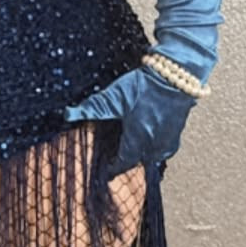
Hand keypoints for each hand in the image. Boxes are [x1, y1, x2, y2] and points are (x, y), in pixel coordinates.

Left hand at [64, 66, 195, 175]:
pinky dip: (155, 147)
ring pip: (153, 157)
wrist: (176, 75)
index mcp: (137, 141)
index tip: (106, 171)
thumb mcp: (114, 97)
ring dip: (142, 155)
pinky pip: (165, 149)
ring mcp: (168, 140)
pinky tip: (150, 138)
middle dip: (127, 162)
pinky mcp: (177, 132)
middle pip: (138, 162)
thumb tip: (68, 114)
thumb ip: (92, 108)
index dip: (113, 168)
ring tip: (132, 149)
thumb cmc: (144, 86)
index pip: (123, 164)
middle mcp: (154, 146)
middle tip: (116, 158)